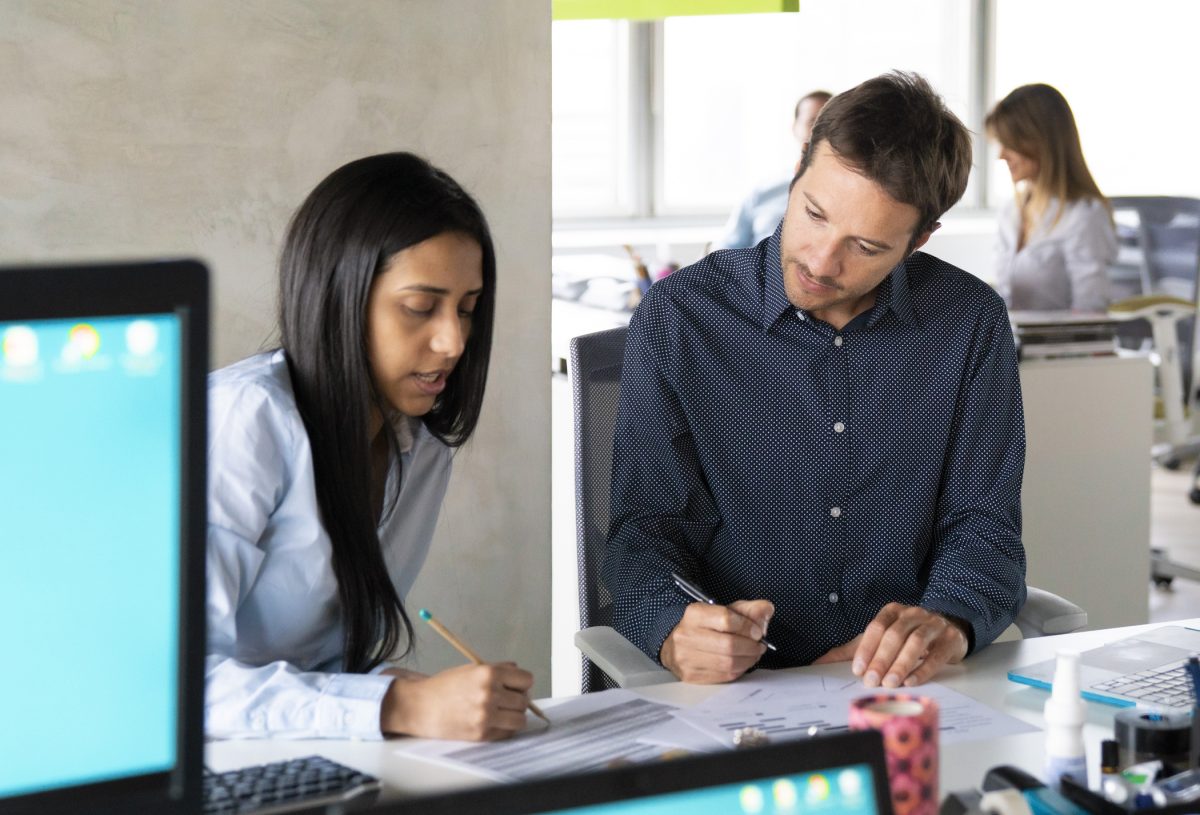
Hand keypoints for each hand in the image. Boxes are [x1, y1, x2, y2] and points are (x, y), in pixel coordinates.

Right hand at [380, 662, 533, 740]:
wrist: (421, 707)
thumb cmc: (445, 686)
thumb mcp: (472, 669)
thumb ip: (498, 669)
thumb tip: (519, 673)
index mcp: (488, 673)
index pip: (526, 680)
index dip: (521, 683)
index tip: (516, 686)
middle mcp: (489, 694)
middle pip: (524, 701)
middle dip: (517, 700)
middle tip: (506, 700)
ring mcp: (486, 716)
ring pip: (520, 720)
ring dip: (514, 716)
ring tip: (502, 712)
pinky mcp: (482, 734)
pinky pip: (507, 733)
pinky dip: (504, 728)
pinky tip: (492, 721)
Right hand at [660, 599, 773, 683]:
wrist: (675, 645)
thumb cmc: (704, 627)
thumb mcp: (724, 611)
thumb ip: (747, 609)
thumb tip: (766, 609)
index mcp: (695, 614)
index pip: (726, 619)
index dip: (747, 627)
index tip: (758, 632)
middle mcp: (686, 635)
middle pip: (729, 644)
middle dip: (751, 647)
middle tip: (759, 646)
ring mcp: (686, 657)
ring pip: (728, 663)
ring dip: (748, 660)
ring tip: (753, 654)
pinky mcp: (691, 675)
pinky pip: (724, 676)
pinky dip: (739, 670)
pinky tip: (741, 663)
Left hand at [819, 603, 966, 688]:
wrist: (949, 628)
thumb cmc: (909, 635)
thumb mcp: (881, 638)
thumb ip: (853, 649)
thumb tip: (820, 662)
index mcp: (893, 611)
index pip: (876, 628)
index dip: (866, 649)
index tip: (857, 670)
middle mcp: (913, 614)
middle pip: (895, 635)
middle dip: (881, 659)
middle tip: (871, 680)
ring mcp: (933, 625)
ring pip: (916, 643)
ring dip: (901, 664)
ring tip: (890, 683)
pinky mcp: (948, 640)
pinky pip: (936, 655)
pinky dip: (923, 669)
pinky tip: (911, 682)